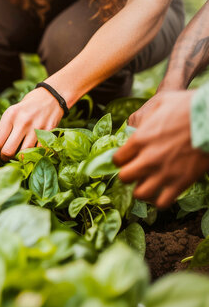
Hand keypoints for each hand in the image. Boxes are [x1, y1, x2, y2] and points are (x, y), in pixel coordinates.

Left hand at [0, 88, 63, 160]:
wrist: (50, 97)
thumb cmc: (26, 108)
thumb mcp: (11, 113)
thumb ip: (4, 129)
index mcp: (10, 116)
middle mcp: (22, 122)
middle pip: (8, 151)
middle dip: (4, 158)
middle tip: (4, 158)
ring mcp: (36, 128)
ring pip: (23, 154)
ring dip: (18, 159)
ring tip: (16, 156)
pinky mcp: (49, 132)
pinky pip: (38, 152)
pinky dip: (33, 155)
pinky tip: (30, 153)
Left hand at [113, 90, 208, 208]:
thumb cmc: (189, 106)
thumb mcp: (160, 103)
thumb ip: (143, 118)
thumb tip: (133, 129)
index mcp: (139, 139)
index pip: (117, 159)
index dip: (121, 160)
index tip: (128, 158)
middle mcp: (148, 158)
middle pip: (124, 178)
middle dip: (128, 175)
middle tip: (136, 171)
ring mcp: (164, 173)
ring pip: (140, 194)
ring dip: (141, 190)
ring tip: (147, 184)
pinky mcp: (181, 183)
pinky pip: (162, 203)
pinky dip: (159, 201)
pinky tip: (162, 192)